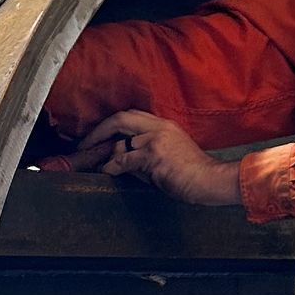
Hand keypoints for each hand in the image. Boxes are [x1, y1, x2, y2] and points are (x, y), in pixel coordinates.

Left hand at [40, 111, 241, 206]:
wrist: (211, 179)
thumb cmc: (192, 173)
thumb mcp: (169, 156)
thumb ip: (145, 155)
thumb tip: (119, 161)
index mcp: (164, 125)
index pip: (131, 115)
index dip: (110, 124)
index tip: (97, 136)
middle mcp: (158, 127)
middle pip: (120, 118)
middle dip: (98, 131)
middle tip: (84, 144)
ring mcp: (156, 139)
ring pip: (120, 142)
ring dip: (103, 155)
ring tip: (94, 165)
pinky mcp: (154, 155)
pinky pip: (124, 159)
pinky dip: (112, 167)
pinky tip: (107, 173)